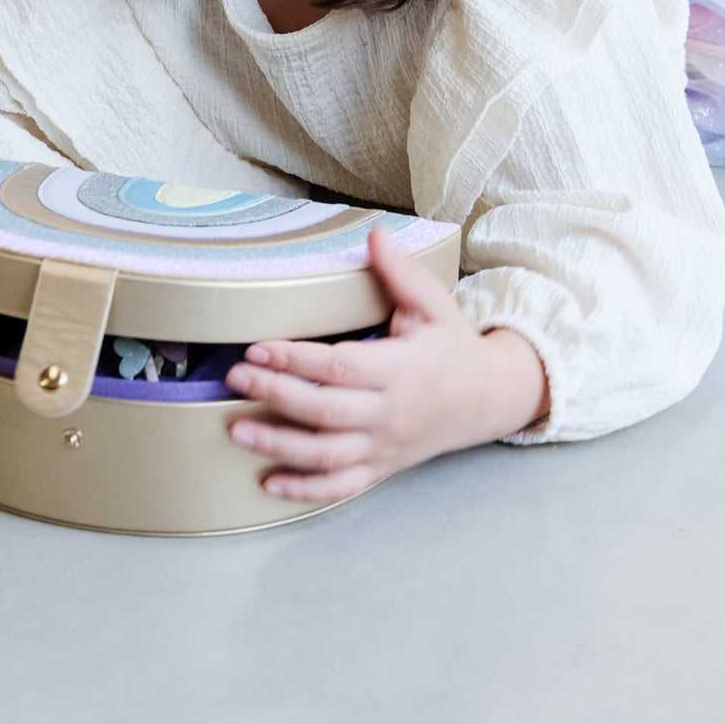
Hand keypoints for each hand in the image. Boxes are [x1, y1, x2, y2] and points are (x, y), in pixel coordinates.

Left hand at [225, 225, 547, 504]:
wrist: (489, 399)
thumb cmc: (453, 347)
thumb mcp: (434, 305)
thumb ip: (400, 272)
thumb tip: (374, 233)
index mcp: (400, 370)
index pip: (340, 367)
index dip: (296, 360)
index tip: (258, 348)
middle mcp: (390, 414)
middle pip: (325, 412)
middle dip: (276, 396)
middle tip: (235, 377)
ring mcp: (384, 446)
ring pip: (326, 455)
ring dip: (278, 446)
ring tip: (236, 430)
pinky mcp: (381, 468)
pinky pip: (340, 487)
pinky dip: (304, 490)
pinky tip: (268, 484)